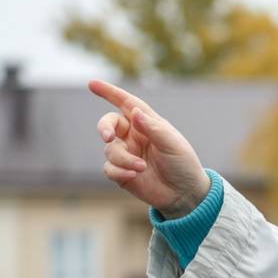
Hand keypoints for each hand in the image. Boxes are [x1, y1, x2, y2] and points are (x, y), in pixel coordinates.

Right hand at [89, 80, 211, 217]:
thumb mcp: (172, 144)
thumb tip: (134, 112)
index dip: (109, 93)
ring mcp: (127, 154)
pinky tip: (134, 176)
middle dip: (104, 128)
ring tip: (142, 167)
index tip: (92, 84)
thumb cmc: (183, 164)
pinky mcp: (123, 173)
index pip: (126, 103)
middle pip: (109, 124)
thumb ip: (153, 128)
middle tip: (108, 137)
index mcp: (147, 123)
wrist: (185, 194)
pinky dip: (119, 171)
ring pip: (110, 150)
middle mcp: (134, 136)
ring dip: (124, 159)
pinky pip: (109, 168)